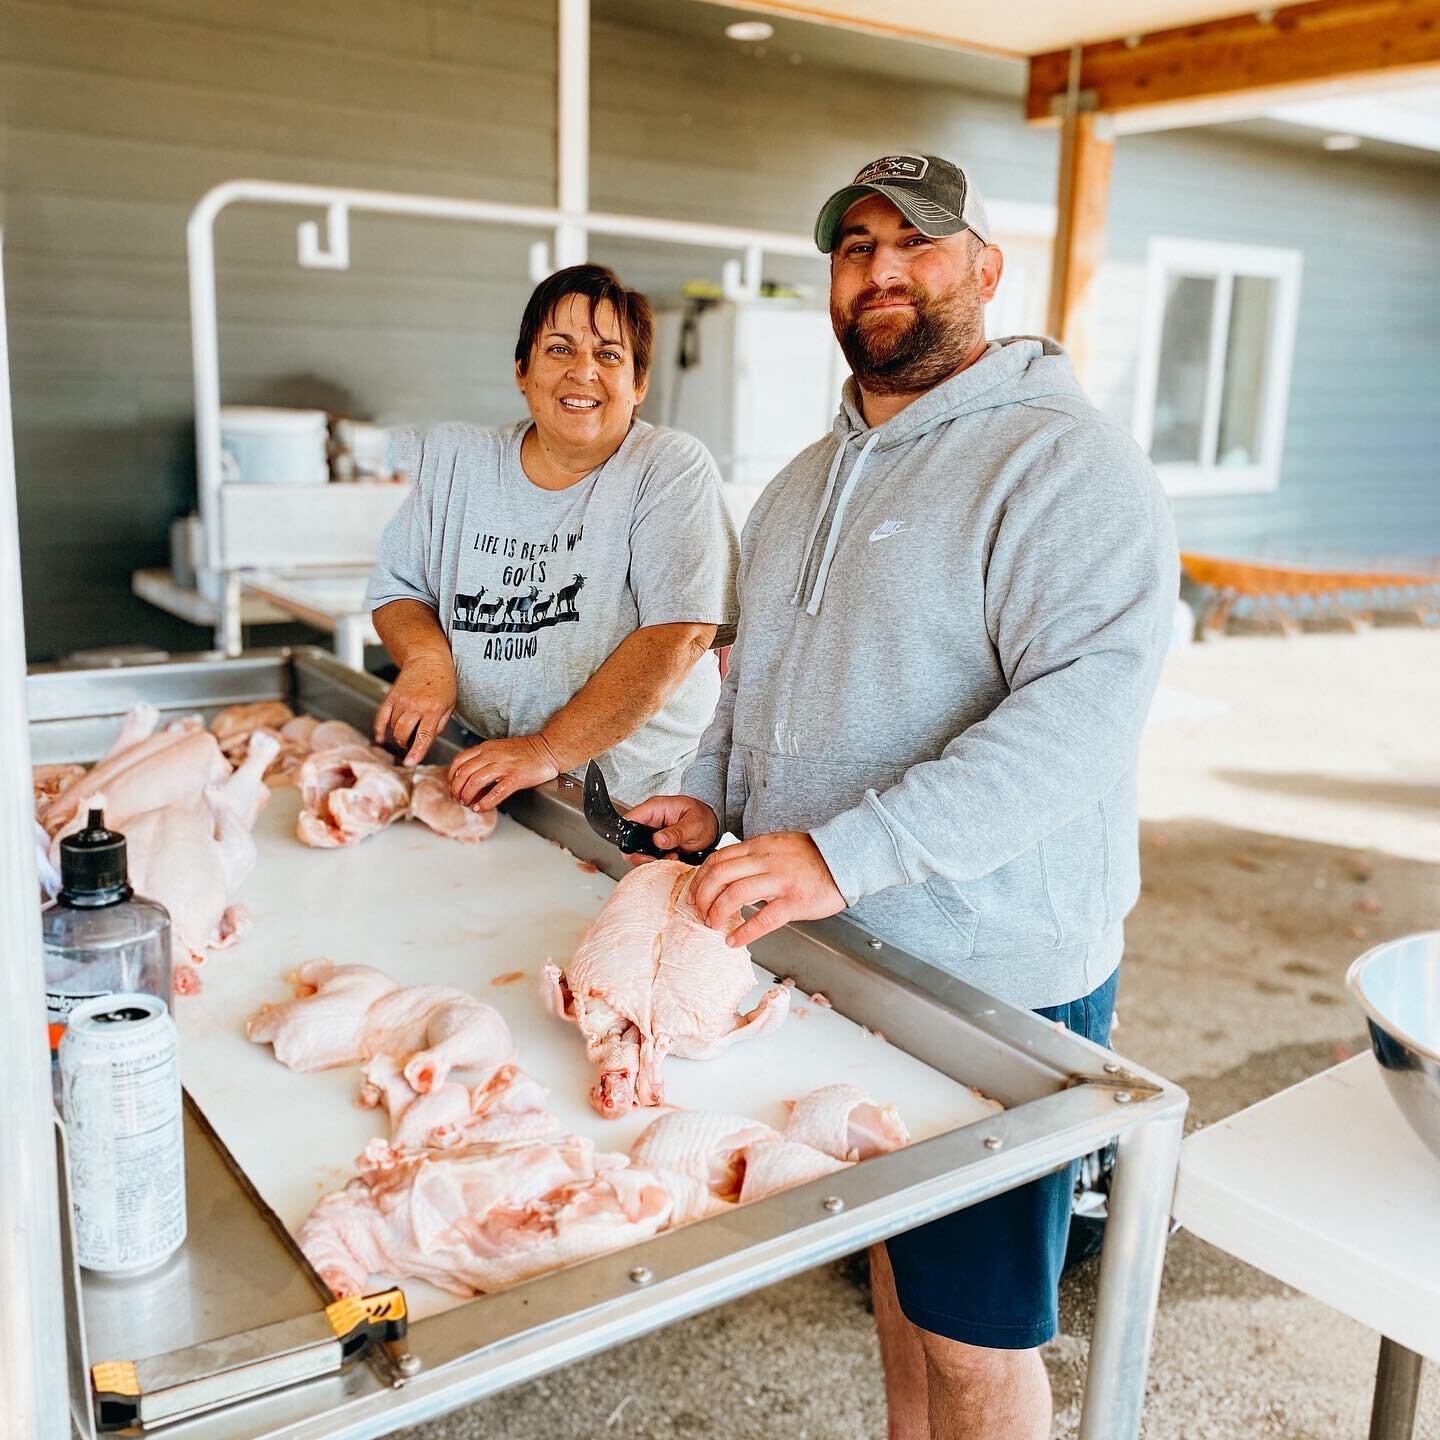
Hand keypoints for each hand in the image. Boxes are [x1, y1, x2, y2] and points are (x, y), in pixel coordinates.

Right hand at [374, 651, 456, 765]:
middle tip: (411, 743)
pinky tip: (380, 738)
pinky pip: (381, 717)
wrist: (428, 658)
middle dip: (406, 744)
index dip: (416, 752)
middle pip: (403, 733)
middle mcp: (416, 706)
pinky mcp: (391, 696)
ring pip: (393, 727)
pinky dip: (379, 729)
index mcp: (434, 709)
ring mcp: (401, 700)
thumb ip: (440, 724)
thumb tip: (426, 741)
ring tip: (406, 732)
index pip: (423, 736)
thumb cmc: (444, 681)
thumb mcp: (450, 704)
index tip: (409, 764)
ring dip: (398, 735)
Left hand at [448, 734, 559, 811]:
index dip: (452, 776)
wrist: (548, 749)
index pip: (459, 761)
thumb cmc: (526, 751)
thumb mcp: (499, 748)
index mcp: (486, 748)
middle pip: (463, 773)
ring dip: (468, 796)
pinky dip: (485, 802)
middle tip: (458, 798)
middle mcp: (492, 755)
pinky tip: (481, 808)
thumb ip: (484, 758)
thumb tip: (470, 776)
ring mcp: (504, 766)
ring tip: (468, 804)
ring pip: (475, 782)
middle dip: (457, 789)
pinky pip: (495, 792)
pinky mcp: (515, 778)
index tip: (453, 785)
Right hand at [621, 795, 719, 864]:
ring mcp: (651, 832)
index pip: (630, 820)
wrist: (711, 823)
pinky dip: (657, 861)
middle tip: (659, 859)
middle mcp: (650, 819)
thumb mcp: (694, 825)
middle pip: (630, 840)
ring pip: (637, 850)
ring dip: (651, 860)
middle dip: (642, 855)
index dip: (630, 838)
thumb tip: (658, 840)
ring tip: (670, 858)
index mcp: (655, 808)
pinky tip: (670, 859)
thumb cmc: (703, 817)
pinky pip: (648, 855)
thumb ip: (676, 833)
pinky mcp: (655, 843)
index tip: (646, 853)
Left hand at [690, 831, 844, 947]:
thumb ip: (754, 856)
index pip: (718, 859)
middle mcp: (766, 861)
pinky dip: (744, 932)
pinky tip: (734, 940)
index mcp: (759, 847)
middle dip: (703, 896)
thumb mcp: (777, 845)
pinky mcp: (795, 902)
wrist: (845, 859)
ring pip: (736, 894)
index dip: (700, 878)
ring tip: (713, 924)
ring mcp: (780, 881)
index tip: (694, 892)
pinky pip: (763, 918)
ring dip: (718, 912)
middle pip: (720, 875)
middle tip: (699, 911)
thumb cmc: (812, 856)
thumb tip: (728, 872)